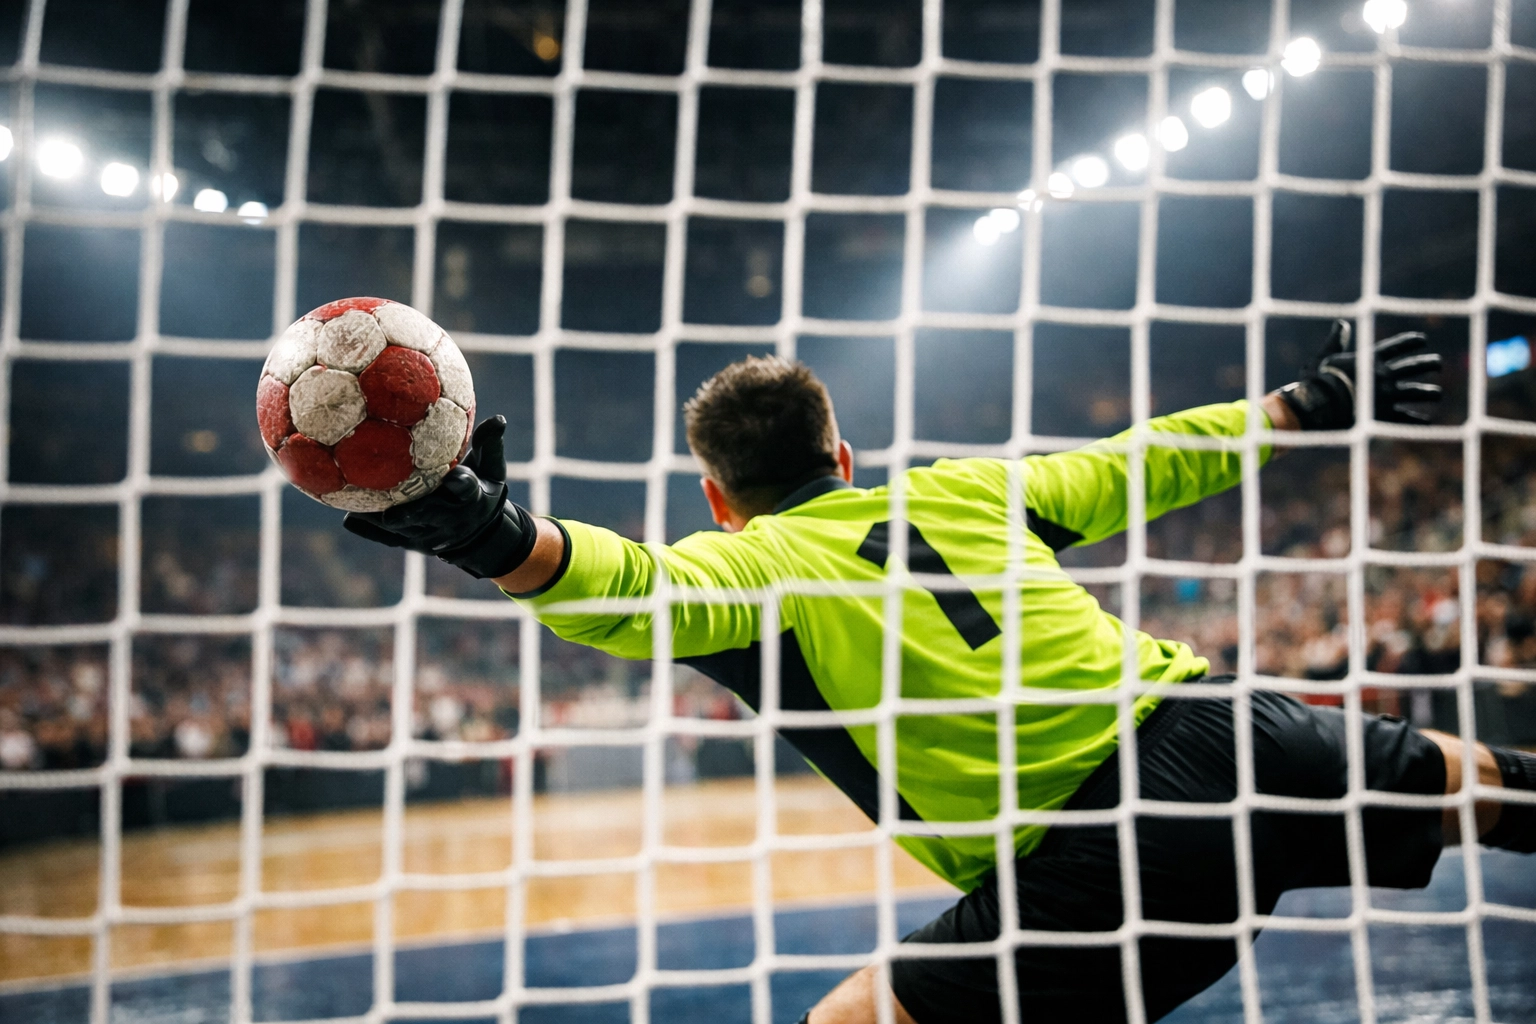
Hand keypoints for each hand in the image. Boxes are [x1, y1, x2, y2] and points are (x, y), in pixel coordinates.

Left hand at [342, 415, 538, 578]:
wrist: (479, 535)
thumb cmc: (483, 489)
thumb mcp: (491, 468)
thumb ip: (489, 443)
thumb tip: (498, 419)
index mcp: (471, 498)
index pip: (468, 490)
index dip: (462, 483)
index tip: (455, 475)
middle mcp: (450, 520)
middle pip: (429, 514)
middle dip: (412, 512)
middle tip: (390, 509)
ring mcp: (429, 535)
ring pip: (403, 528)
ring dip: (381, 518)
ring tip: (356, 503)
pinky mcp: (412, 544)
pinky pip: (387, 538)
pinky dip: (368, 529)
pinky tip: (348, 518)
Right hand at [1275, 320, 1442, 429]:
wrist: (1319, 405)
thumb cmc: (1318, 381)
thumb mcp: (1325, 357)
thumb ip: (1336, 341)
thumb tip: (1341, 323)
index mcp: (1370, 359)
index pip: (1396, 346)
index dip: (1411, 342)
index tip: (1423, 340)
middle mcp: (1384, 375)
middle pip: (1413, 366)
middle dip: (1428, 363)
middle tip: (1438, 363)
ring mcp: (1387, 395)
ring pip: (1417, 391)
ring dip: (1430, 392)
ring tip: (1437, 393)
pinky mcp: (1385, 415)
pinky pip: (1407, 418)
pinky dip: (1418, 420)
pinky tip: (1427, 420)